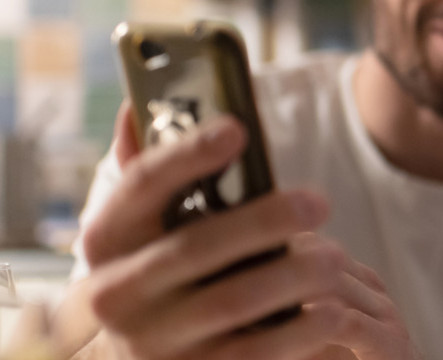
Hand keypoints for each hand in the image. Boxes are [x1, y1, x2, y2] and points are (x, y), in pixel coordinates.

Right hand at [78, 103, 422, 359]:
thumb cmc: (150, 270)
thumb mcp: (135, 228)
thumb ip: (144, 171)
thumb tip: (140, 108)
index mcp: (104, 241)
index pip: (141, 186)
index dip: (187, 155)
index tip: (238, 129)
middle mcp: (116, 293)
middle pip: (196, 247)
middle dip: (264, 221)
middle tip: (319, 202)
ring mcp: (153, 341)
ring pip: (233, 301)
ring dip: (293, 275)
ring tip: (337, 256)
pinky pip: (254, 353)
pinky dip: (299, 331)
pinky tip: (333, 309)